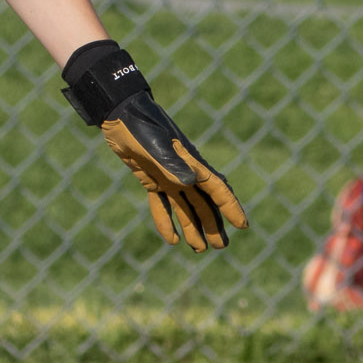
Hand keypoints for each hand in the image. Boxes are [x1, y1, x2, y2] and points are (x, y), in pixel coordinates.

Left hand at [61, 40, 247, 251]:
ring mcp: (168, 175)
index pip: (216, 188)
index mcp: (190, 162)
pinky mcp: (151, 178)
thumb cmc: (139, 125)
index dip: (230, 207)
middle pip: (203, 203)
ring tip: (200, 249)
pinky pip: (162, 204)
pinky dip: (166, 220)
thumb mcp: (154, 144)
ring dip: (193, 227)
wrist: (119, 112)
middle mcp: (184, 171)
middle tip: (221, 247)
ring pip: (185, 207)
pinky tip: (171, 240)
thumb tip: (191, 183)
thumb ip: (171, 163)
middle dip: (213, 224)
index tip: (242, 225)